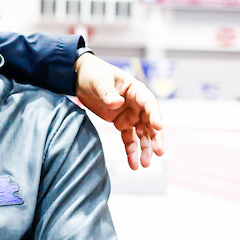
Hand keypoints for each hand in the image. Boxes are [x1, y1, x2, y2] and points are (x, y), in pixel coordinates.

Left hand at [75, 53, 164, 169]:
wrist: (81, 79)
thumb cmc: (94, 75)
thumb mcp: (100, 81)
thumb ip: (108, 92)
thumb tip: (116, 103)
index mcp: (136, 90)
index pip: (149, 103)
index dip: (155, 115)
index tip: (158, 127)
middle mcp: (137, 105)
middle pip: (150, 123)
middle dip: (155, 138)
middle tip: (159, 152)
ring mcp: (131, 116)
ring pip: (142, 135)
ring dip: (145, 150)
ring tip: (145, 165)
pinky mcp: (121, 124)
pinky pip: (129, 140)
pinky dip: (131, 152)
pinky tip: (134, 165)